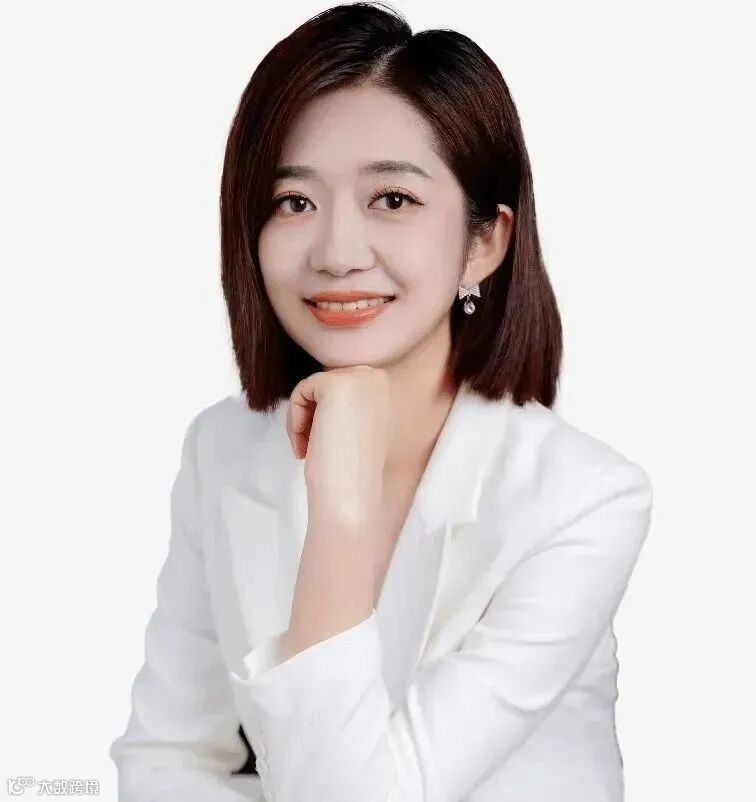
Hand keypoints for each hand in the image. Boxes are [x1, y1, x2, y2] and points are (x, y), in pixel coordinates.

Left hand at [286, 366, 393, 524]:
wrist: (350, 495)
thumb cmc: (349, 472)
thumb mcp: (353, 429)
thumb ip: (345, 407)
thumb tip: (316, 395)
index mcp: (385, 390)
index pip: (341, 390)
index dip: (325, 417)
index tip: (324, 446)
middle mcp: (376, 378)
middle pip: (325, 386)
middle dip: (313, 416)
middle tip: (310, 448)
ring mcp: (357, 378)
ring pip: (312, 389)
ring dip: (302, 419)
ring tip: (306, 448)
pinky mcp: (335, 384)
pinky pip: (301, 391)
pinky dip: (294, 418)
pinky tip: (303, 444)